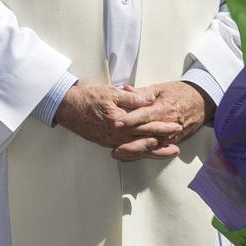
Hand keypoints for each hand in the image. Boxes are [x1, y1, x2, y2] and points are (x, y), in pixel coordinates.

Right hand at [54, 84, 180, 158]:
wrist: (67, 108)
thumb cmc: (87, 98)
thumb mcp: (110, 93)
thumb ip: (132, 98)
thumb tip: (150, 100)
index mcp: (120, 122)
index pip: (147, 125)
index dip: (163, 126)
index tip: (176, 125)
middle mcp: (117, 135)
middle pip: (145, 141)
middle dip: (163, 141)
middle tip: (178, 142)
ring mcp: (112, 141)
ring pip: (138, 149)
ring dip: (154, 151)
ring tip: (168, 152)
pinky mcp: (107, 143)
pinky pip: (128, 150)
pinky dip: (140, 151)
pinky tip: (146, 151)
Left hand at [106, 81, 213, 159]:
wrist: (202, 101)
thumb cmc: (179, 93)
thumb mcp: (161, 88)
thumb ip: (142, 92)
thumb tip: (126, 90)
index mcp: (163, 108)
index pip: (145, 115)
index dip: (131, 120)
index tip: (117, 124)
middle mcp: (168, 123)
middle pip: (148, 135)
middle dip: (131, 143)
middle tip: (115, 147)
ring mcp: (172, 134)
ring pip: (153, 145)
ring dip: (137, 151)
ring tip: (120, 154)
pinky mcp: (174, 140)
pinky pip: (159, 148)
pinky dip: (146, 153)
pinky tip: (133, 156)